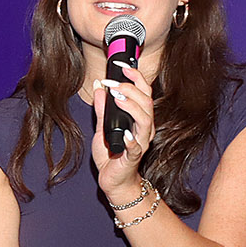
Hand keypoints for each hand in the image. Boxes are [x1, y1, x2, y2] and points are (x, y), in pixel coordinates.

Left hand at [89, 72, 155, 200]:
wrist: (113, 180)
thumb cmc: (111, 155)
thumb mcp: (102, 127)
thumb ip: (102, 108)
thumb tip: (98, 86)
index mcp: (138, 119)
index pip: (144, 93)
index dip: (135, 77)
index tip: (122, 66)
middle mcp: (144, 129)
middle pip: (146, 103)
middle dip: (131, 88)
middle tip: (112, 82)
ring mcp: (140, 142)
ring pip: (145, 120)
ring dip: (131, 106)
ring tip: (118, 98)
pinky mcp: (133, 157)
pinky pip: (136, 147)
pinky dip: (131, 139)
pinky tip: (125, 133)